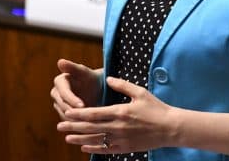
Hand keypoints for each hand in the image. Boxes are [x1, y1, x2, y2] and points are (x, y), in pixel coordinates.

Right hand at [50, 59, 102, 119]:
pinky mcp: (63, 114)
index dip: (72, 100)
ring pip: (64, 115)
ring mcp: (58, 104)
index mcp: (59, 82)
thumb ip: (72, 67)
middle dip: (74, 112)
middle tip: (86, 118)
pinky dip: (76, 125)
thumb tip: (60, 61)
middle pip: (63, 106)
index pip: (64, 93)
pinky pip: (67, 122)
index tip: (82, 106)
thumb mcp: (83, 72)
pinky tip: (86, 128)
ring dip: (75, 120)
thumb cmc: (91, 78)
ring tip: (87, 124)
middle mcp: (56, 93)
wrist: (96, 89)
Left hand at [57, 76, 178, 154]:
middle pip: (90, 128)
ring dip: (80, 139)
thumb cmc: (156, 108)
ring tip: (67, 138)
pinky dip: (94, 149)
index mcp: (119, 112)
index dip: (78, 114)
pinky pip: (106, 150)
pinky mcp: (125, 147)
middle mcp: (118, 127)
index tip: (66, 113)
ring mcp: (121, 139)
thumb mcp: (139, 92)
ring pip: (96, 140)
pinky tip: (84, 148)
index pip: (93, 114)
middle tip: (59, 126)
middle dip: (73, 127)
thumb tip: (107, 78)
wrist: (170, 128)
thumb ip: (121, 85)